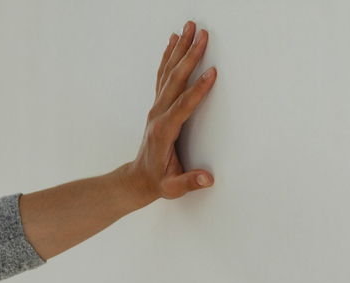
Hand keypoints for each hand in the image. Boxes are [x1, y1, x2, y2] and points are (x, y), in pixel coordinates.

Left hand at [126, 20, 217, 201]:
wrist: (137, 179)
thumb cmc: (157, 182)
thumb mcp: (172, 188)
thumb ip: (188, 182)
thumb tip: (208, 179)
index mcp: (163, 132)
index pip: (182, 107)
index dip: (197, 90)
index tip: (212, 72)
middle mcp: (157, 115)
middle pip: (175, 81)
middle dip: (189, 57)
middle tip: (203, 35)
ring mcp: (156, 108)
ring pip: (169, 73)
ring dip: (180, 49)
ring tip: (190, 27)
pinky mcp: (158, 105)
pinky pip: (163, 76)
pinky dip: (168, 57)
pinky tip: (174, 40)